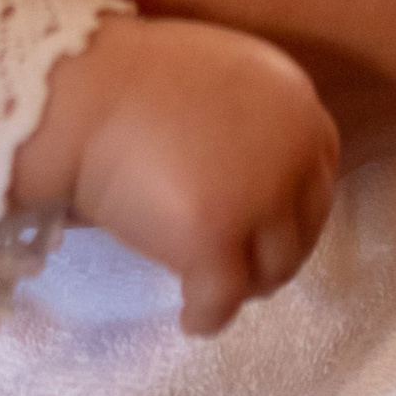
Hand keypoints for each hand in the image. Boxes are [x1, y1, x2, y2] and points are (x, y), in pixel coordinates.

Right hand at [11, 16, 339, 336]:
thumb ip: (251, 119)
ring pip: (271, 271)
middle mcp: (291, 150)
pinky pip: (221, 300)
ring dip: (244, 286)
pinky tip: (191, 319)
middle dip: (271, 255)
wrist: (78, 89)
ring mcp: (257, 197)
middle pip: (303, 229)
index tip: (266, 230)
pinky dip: (207, 315)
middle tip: (238, 270)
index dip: (294, 211)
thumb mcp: (218, 76)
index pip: (318, 175)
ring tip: (212, 291)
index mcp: (293, 101)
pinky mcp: (214, 239)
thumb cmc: (127, 79)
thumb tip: (253, 173)